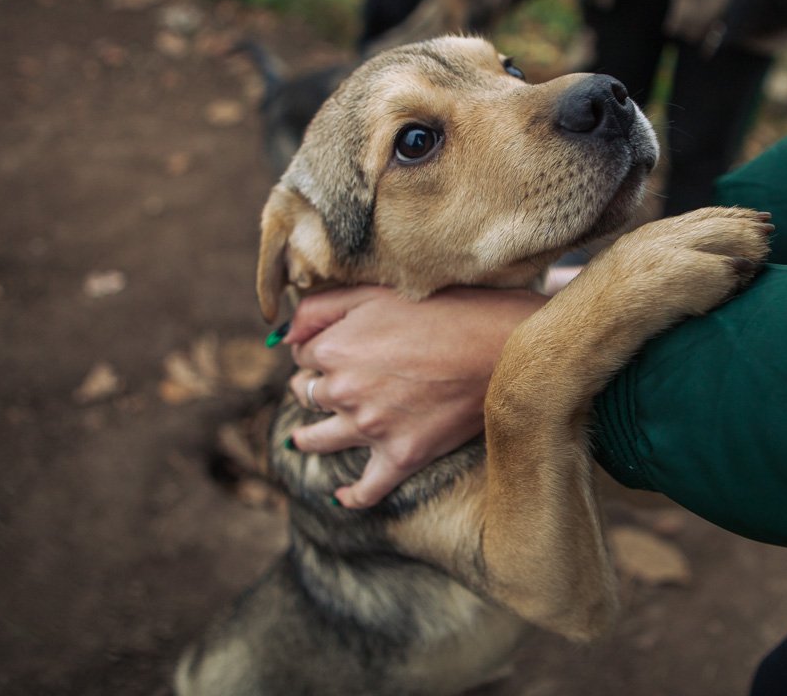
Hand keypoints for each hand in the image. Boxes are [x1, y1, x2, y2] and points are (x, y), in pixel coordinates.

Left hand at [284, 286, 546, 507]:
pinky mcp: (402, 456)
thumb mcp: (377, 291)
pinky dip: (350, 495)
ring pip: (319, 441)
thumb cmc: (448, 309)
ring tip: (303, 440)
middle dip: (315, 388)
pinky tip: (340, 495)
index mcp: (333, 349)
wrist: (504, 345)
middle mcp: (344, 392)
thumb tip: (283, 336)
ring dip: (308, 439)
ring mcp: (371, 428)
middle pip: (307, 395)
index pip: (303, 355)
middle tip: (333, 383)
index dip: (317, 350)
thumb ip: (321, 308)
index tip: (335, 348)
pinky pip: (365, 489)